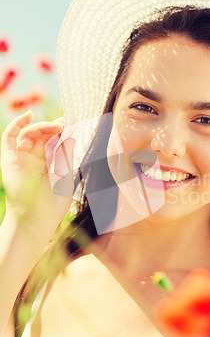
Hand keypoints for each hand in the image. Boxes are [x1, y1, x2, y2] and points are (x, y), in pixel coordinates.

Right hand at [1, 111, 74, 232]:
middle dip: (53, 127)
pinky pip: (9, 136)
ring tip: (56, 126)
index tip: (73, 123)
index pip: (53, 142)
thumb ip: (65, 156)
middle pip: (41, 135)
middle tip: (65, 123)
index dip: (61, 131)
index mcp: (48, 164)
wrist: (36, 219)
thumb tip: (70, 135)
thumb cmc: (53, 204)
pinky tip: (28, 116)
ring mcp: (20, 158)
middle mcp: (33, 160)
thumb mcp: (64, 176)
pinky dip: (17, 124)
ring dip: (42, 126)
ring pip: (28, 134)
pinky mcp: (9, 158)